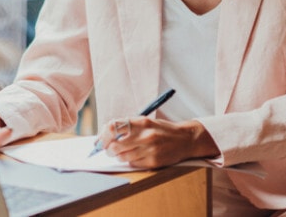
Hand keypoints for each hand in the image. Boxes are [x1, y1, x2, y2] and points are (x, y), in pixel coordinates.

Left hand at [97, 117, 218, 168]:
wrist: (185, 139)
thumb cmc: (162, 130)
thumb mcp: (145, 122)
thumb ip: (128, 126)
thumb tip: (105, 134)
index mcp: (141, 122)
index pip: (113, 127)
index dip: (103, 136)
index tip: (100, 141)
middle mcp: (145, 135)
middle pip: (114, 145)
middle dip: (108, 149)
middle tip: (109, 149)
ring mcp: (149, 149)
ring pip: (122, 157)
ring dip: (119, 156)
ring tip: (122, 153)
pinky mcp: (153, 162)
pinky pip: (133, 163)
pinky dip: (130, 161)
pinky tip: (136, 156)